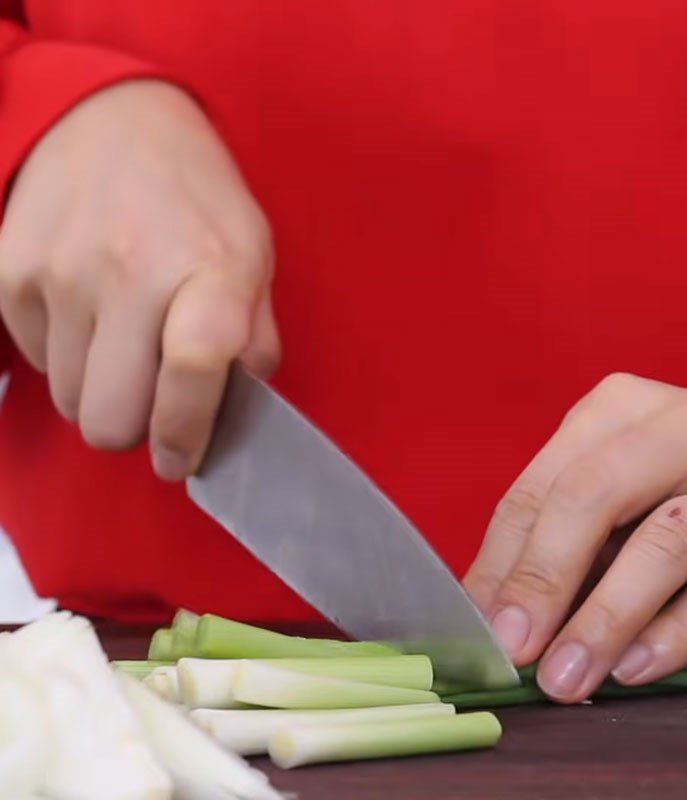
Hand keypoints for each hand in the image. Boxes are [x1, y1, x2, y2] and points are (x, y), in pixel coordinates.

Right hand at [0, 80, 278, 479]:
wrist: (109, 117)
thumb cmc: (195, 196)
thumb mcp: (252, 253)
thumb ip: (255, 333)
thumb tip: (245, 399)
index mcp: (211, 268)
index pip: (194, 370)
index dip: (185, 432)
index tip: (180, 459)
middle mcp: (131, 271)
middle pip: (111, 418)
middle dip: (135, 428)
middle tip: (151, 403)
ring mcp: (61, 272)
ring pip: (70, 400)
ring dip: (99, 390)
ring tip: (123, 340)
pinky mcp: (7, 271)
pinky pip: (34, 359)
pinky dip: (64, 354)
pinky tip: (90, 312)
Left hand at [464, 373, 686, 702]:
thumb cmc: (674, 492)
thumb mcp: (611, 497)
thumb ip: (555, 540)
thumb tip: (491, 611)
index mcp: (621, 406)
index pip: (543, 484)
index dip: (505, 558)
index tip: (481, 623)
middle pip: (595, 495)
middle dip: (546, 579)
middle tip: (516, 648)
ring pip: (663, 545)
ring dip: (604, 618)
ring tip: (567, 674)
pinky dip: (672, 635)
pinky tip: (632, 667)